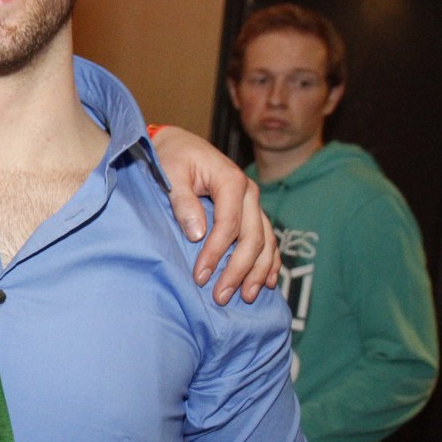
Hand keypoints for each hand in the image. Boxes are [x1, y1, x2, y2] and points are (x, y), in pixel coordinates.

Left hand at [150, 125, 279, 304]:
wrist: (179, 144)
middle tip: (221, 297)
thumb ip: (183, 201)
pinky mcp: (251, 212)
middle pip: (252, 238)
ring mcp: (253, 203)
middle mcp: (249, 192)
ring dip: (258, 272)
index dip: (216, 253)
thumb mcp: (170, 173)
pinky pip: (268, 240)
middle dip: (238, 270)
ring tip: (247, 297)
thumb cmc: (172, 158)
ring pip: (266, 242)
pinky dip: (270, 261)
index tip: (200, 277)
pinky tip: (269, 282)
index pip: (229, 225)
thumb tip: (198, 234)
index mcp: (231, 180)